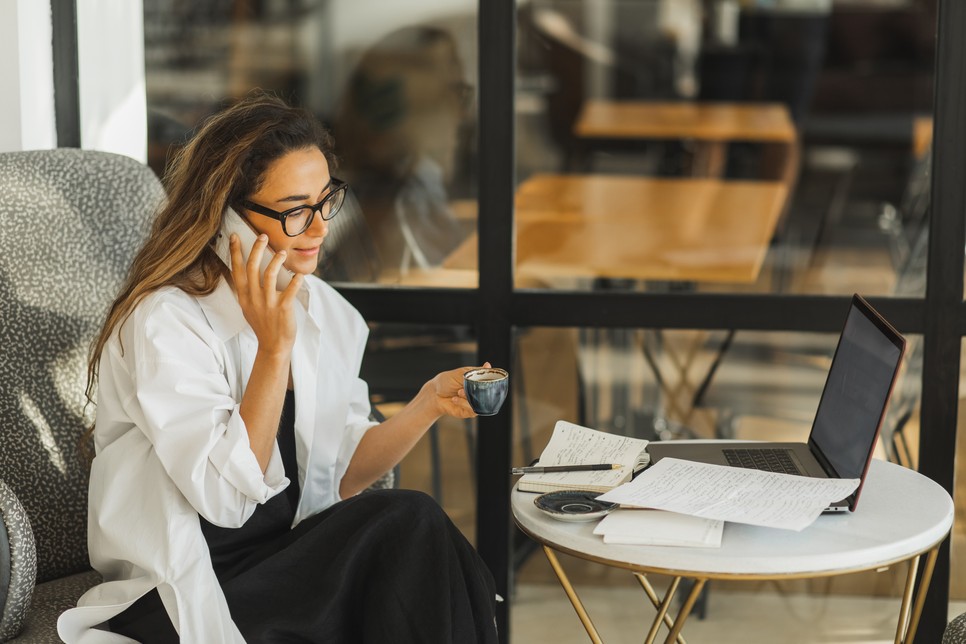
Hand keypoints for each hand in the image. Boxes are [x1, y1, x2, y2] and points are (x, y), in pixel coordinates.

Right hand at [229, 233, 303, 355]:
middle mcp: (253, 298)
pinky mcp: (282, 308)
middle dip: (257, 249)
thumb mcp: (248, 307)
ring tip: (282, 253)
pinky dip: (296, 280)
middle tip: (263, 236)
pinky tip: (300, 274)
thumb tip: (249, 270)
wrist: (273, 346)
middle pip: (252, 267)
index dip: (235, 252)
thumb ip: (247, 290)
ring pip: (269, 275)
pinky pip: (290, 290)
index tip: (234, 237)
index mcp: (243, 296)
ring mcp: (267, 303)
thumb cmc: (263, 325)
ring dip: (276, 260)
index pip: (236, 270)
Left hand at [428, 362, 490, 418]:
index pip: (492, 382)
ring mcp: (475, 403)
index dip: (492, 381)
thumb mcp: (460, 373)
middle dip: (478, 389)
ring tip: (458, 392)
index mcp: (479, 382)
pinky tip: (454, 399)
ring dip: (468, 397)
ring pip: (480, 402)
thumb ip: (475, 372)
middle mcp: (479, 393)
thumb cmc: (447, 381)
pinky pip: (473, 410)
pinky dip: (463, 404)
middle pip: (489, 393)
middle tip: (466, 386)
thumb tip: (488, 365)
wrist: (434, 394)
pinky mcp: (469, 412)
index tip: (485, 379)